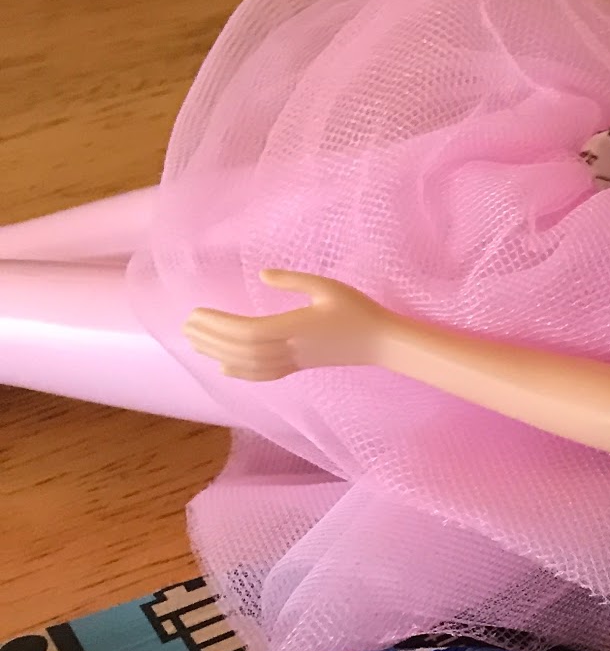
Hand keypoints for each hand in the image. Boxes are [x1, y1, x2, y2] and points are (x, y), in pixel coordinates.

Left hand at [182, 269, 391, 381]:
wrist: (382, 343)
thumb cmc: (358, 311)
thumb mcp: (328, 286)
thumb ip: (294, 280)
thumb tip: (262, 276)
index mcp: (297, 327)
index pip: (249, 331)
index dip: (220, 324)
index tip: (197, 313)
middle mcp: (293, 349)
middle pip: (243, 349)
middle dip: (212, 338)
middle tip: (186, 326)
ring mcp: (296, 362)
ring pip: (250, 364)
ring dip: (219, 354)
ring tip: (196, 342)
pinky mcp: (300, 367)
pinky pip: (265, 374)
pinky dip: (242, 373)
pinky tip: (223, 368)